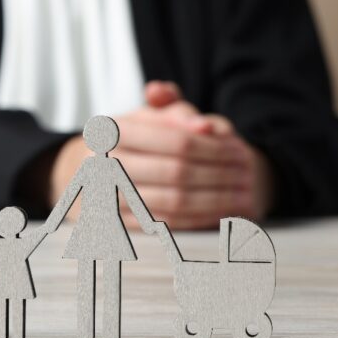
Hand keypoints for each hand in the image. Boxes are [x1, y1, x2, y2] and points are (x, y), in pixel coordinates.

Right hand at [49, 81, 273, 230]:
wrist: (89, 170)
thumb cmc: (133, 138)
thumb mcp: (150, 116)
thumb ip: (176, 111)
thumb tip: (206, 127)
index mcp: (111, 131)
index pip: (176, 140)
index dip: (213, 147)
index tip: (240, 150)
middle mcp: (102, 164)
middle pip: (177, 172)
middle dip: (219, 175)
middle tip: (248, 176)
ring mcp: (107, 199)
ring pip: (174, 202)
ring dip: (215, 200)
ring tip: (244, 195)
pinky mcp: (117, 226)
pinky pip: (167, 225)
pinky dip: (199, 220)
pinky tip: (223, 213)